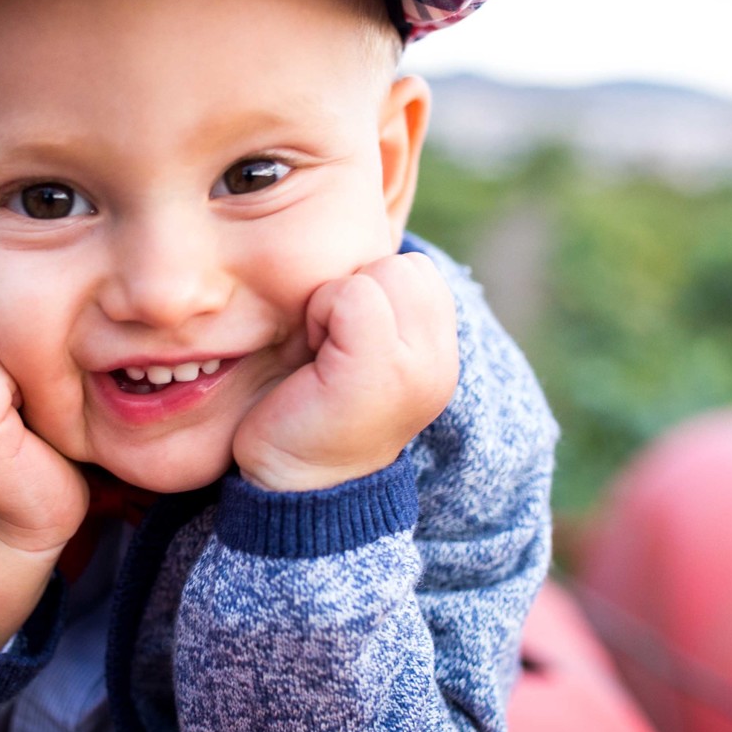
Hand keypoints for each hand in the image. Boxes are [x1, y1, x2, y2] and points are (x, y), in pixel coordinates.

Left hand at [232, 251, 459, 492]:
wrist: (290, 491)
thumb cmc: (308, 413)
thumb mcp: (358, 353)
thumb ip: (381, 308)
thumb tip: (364, 240)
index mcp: (440, 354)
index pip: (415, 270)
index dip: (367, 291)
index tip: (341, 344)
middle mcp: (442, 362)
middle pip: (403, 264)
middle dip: (355, 292)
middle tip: (329, 349)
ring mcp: (417, 367)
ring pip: (378, 273)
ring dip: (334, 304)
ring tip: (321, 357)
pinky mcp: (379, 371)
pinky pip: (352, 294)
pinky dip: (320, 315)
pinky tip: (311, 361)